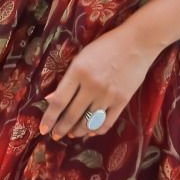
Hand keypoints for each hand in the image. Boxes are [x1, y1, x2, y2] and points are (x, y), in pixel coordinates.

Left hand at [38, 25, 158, 139]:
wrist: (137, 43)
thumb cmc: (105, 46)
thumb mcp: (81, 57)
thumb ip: (67, 80)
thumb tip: (50, 99)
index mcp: (78, 71)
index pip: (59, 102)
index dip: (49, 118)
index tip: (42, 130)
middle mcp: (92, 86)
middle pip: (72, 115)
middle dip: (61, 129)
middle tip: (56, 136)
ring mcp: (108, 95)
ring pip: (88, 122)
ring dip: (77, 131)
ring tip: (72, 133)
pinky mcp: (122, 101)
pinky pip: (106, 123)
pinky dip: (96, 130)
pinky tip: (90, 131)